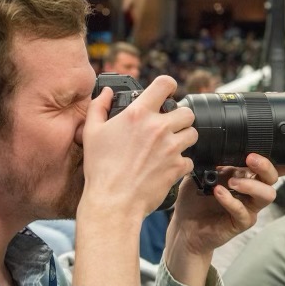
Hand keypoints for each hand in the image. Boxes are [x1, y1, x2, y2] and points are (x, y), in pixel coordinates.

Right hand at [80, 75, 197, 219]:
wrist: (113, 201)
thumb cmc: (101, 169)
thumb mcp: (91, 132)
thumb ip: (98, 106)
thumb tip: (105, 92)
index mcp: (138, 114)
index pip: (165, 84)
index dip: (169, 86)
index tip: (167, 92)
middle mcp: (158, 128)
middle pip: (187, 111)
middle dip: (179, 117)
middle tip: (169, 126)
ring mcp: (171, 148)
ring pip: (193, 134)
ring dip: (184, 138)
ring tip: (170, 146)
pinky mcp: (177, 167)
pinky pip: (190, 160)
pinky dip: (181, 163)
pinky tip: (168, 166)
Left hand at [163, 153, 279, 285]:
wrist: (185, 226)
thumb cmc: (195, 199)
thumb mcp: (201, 172)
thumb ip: (214, 160)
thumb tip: (219, 144)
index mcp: (245, 175)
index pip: (269, 167)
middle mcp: (251, 191)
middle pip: (272, 177)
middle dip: (264, 166)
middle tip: (250, 159)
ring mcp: (248, 207)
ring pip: (266, 195)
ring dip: (251, 184)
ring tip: (232, 182)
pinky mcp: (241, 222)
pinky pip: (243, 211)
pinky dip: (231, 200)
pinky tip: (218, 192)